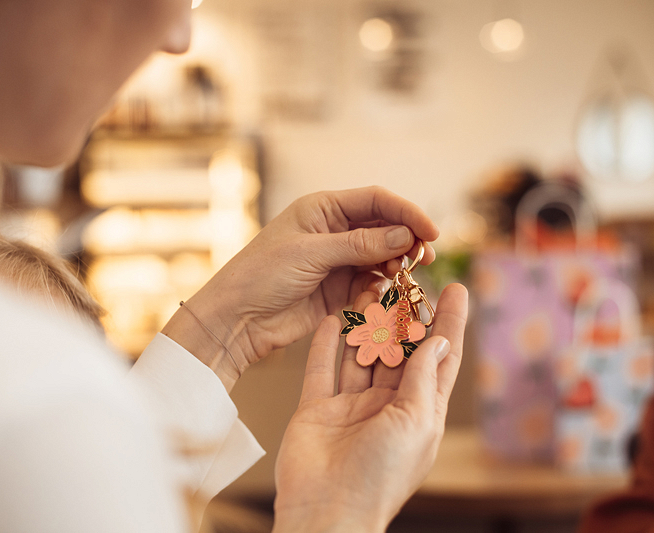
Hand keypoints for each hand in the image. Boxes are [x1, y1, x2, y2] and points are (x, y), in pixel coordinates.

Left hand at [162, 187, 438, 389]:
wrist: (237, 318)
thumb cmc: (263, 274)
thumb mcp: (312, 254)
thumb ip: (359, 245)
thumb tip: (405, 235)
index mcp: (323, 208)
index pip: (376, 201)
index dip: (406, 213)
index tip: (431, 232)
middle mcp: (333, 230)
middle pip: (383, 228)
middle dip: (406, 241)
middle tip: (425, 259)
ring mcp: (336, 260)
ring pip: (381, 257)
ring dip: (396, 266)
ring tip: (406, 277)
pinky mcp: (337, 289)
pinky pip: (370, 283)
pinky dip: (382, 287)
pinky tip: (385, 294)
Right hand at [272, 284, 467, 532]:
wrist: (326, 510)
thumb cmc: (381, 475)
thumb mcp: (416, 422)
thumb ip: (423, 378)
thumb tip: (438, 341)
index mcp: (419, 414)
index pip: (440, 359)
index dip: (450, 324)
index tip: (458, 288)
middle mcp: (386, 407)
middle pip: (399, 351)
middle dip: (403, 317)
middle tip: (404, 281)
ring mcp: (350, 408)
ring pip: (361, 354)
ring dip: (366, 323)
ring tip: (370, 288)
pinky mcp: (317, 409)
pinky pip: (322, 369)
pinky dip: (328, 344)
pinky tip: (335, 317)